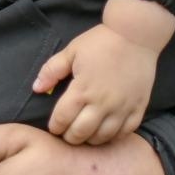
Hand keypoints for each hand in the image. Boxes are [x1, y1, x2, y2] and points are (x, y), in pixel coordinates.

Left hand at [34, 24, 154, 144]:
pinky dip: (114, 137)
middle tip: (68, 133)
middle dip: (70, 137)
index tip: (54, 127)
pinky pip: (125, 133)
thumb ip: (52, 70)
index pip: (62, 119)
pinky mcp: (138, 108)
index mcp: (82, 89)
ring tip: (85, 134)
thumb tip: (36, 88)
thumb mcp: (71, 51)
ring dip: (91, 139)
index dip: (55, 127)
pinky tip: (107, 132)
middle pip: (81, 133)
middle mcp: (102, 103)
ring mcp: (122, 108)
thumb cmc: (101, 42)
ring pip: (103, 137)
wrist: (136, 35)